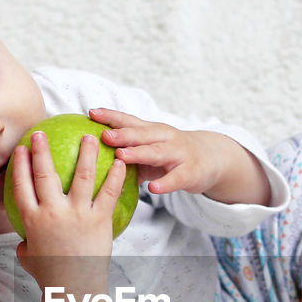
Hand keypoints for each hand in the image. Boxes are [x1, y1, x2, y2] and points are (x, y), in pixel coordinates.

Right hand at [10, 130, 126, 288]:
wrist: (75, 287)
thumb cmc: (52, 274)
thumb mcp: (30, 258)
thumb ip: (26, 244)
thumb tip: (23, 242)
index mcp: (32, 219)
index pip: (21, 185)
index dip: (19, 165)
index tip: (20, 149)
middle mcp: (52, 212)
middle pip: (44, 174)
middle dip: (41, 150)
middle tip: (41, 133)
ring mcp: (76, 214)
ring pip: (81, 176)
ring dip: (85, 153)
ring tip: (90, 138)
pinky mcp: (99, 219)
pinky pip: (108, 193)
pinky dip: (114, 176)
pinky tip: (119, 162)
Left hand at [89, 108, 270, 205]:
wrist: (210, 159)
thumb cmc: (171, 156)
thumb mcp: (150, 150)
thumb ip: (127, 153)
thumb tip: (94, 159)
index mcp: (152, 131)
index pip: (129, 120)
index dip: (111, 116)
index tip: (91, 113)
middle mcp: (165, 138)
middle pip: (141, 134)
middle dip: (122, 134)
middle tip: (104, 136)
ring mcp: (179, 154)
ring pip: (157, 152)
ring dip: (139, 153)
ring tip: (121, 156)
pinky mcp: (190, 172)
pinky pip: (175, 178)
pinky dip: (164, 183)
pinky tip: (152, 189)